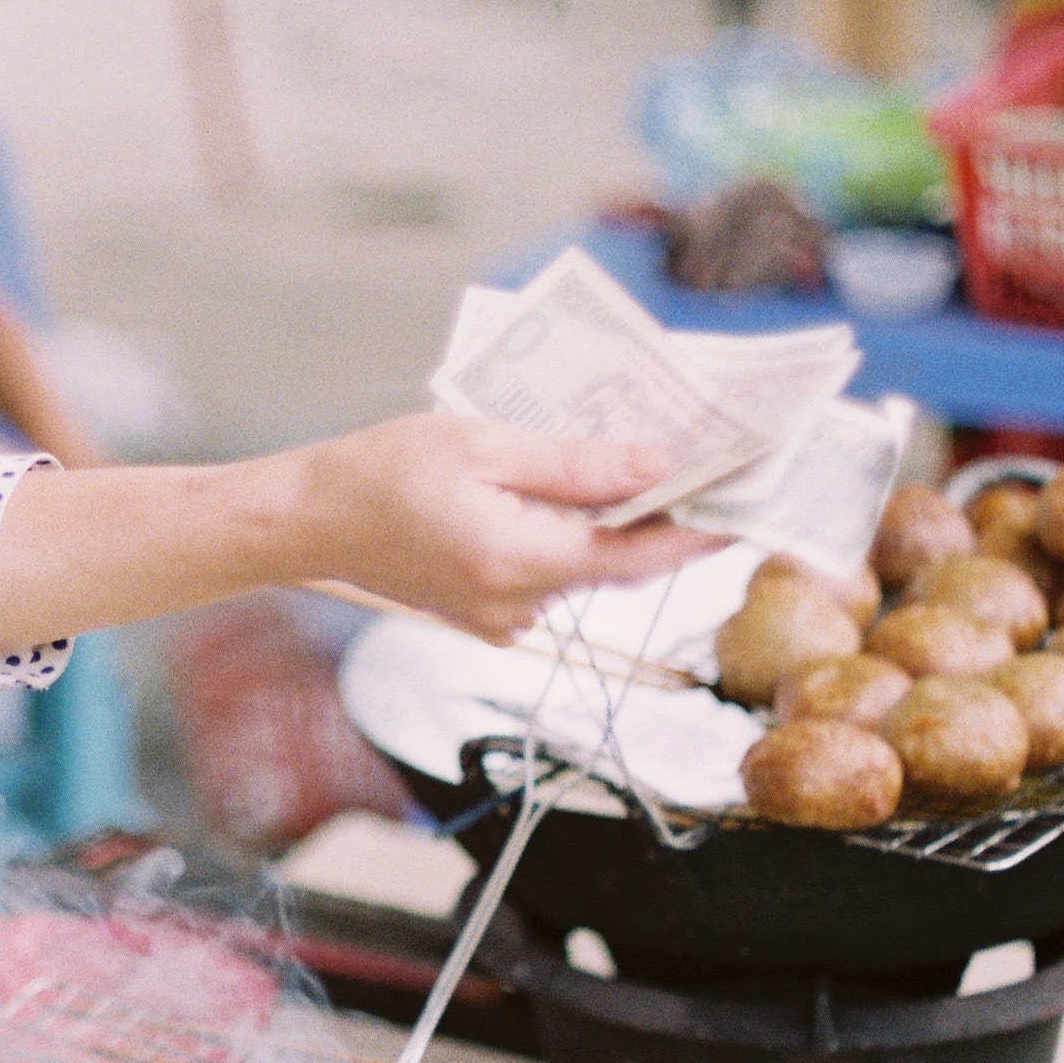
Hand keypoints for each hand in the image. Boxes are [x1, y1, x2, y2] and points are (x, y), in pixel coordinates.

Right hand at [292, 414, 727, 642]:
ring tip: (645, 466)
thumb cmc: (383, 470)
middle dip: (666, 519)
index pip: (639, 555)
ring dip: (614, 525)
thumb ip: (573, 464)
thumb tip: (655, 469)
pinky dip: (571, 538)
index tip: (755, 505)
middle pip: (619, 563)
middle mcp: (519, 604)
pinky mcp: (487, 614)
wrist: (308, 521)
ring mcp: (502, 618)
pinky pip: (550, 575)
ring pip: (585, 568)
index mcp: (519, 560)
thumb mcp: (482, 445)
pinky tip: (572, 495)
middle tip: (715, 469)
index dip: (703, 531)